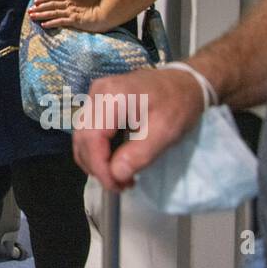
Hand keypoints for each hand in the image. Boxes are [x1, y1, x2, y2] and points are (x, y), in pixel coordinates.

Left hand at [27, 0, 108, 31]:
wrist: (106, 14)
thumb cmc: (99, 6)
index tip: (36, 0)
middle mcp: (69, 4)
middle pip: (51, 4)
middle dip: (39, 7)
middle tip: (29, 10)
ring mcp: (71, 12)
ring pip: (53, 12)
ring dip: (41, 14)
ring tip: (32, 17)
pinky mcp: (74, 20)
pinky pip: (60, 21)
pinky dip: (51, 23)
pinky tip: (44, 25)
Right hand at [72, 67, 205, 191]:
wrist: (185, 81)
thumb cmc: (178, 104)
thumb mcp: (166, 131)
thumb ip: (140, 153)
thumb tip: (116, 174)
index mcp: (112, 96)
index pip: (92, 138)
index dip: (99, 167)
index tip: (117, 186)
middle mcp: (97, 93)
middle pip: (82, 138)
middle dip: (97, 167)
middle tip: (121, 186)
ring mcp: (95, 95)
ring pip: (81, 136)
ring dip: (95, 161)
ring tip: (120, 177)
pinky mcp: (98, 101)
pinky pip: (88, 130)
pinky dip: (96, 151)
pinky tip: (114, 162)